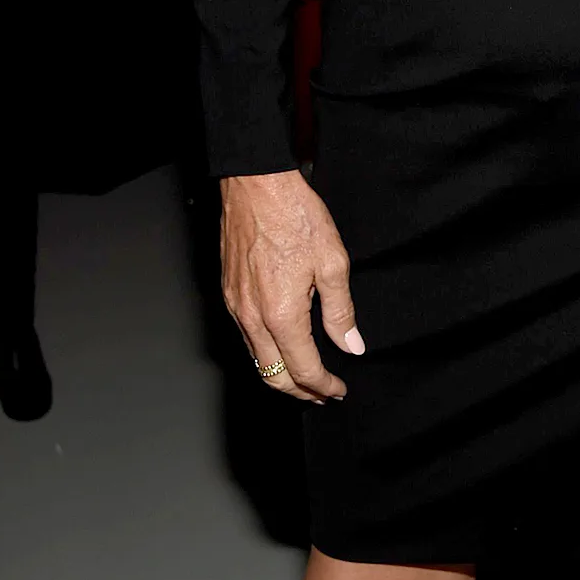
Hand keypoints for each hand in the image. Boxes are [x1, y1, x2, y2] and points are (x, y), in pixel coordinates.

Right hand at [220, 171, 363, 401]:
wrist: (255, 186)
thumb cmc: (295, 216)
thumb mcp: (333, 261)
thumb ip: (341, 310)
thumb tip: (351, 345)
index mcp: (281, 314)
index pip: (303, 369)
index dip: (323, 386)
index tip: (338, 390)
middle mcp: (252, 318)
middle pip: (272, 375)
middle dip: (299, 391)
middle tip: (323, 393)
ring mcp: (235, 307)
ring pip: (256, 359)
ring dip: (281, 374)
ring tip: (306, 376)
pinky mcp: (228, 294)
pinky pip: (246, 338)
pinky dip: (265, 352)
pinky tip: (283, 344)